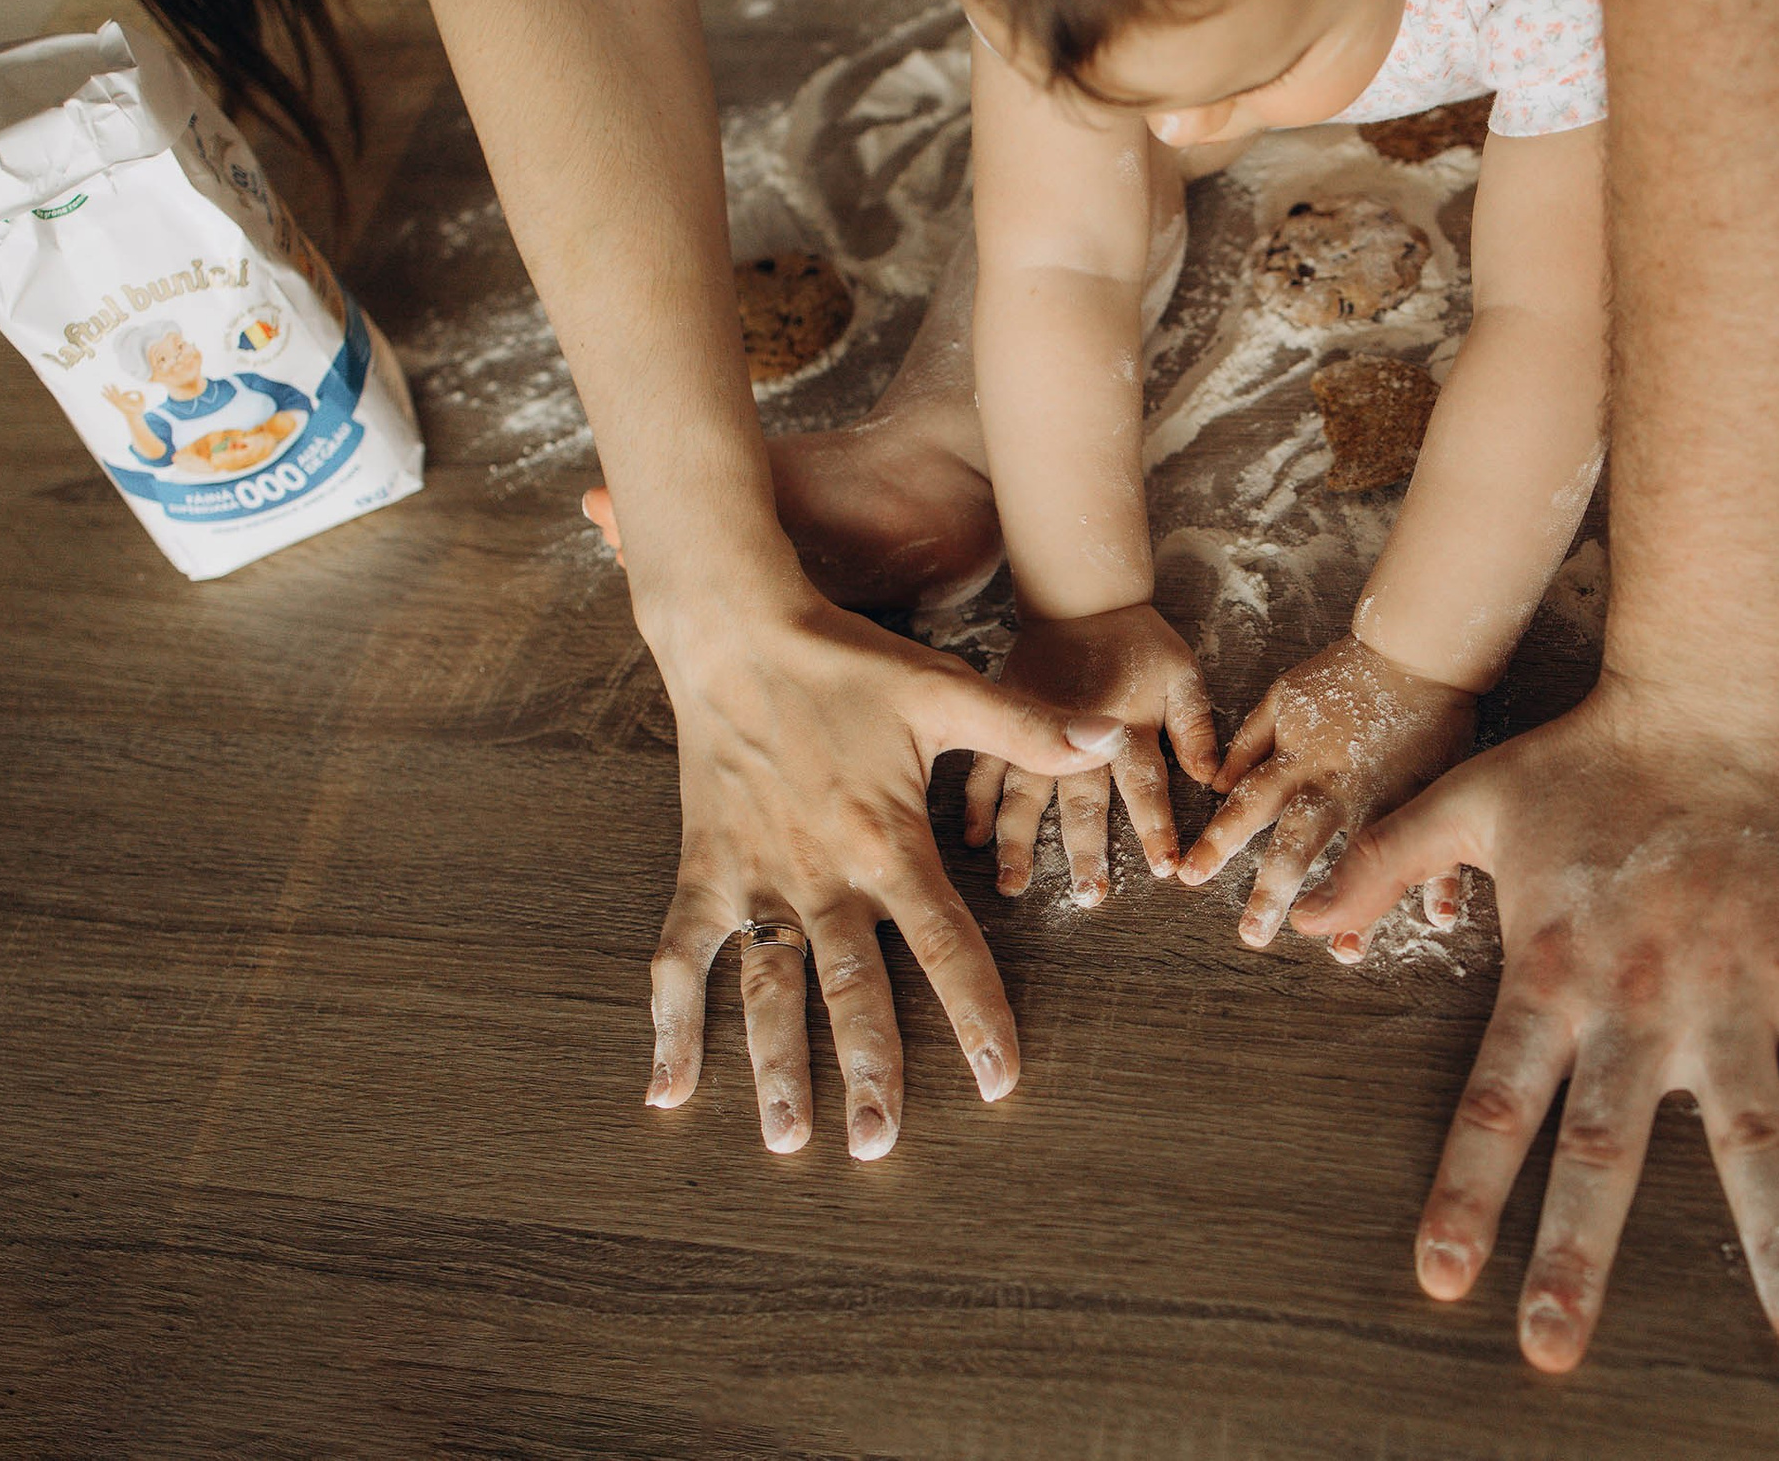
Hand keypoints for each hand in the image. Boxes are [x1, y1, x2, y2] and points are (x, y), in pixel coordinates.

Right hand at [102, 385, 145, 415]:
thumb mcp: (142, 400)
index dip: (129, 392)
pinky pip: (110, 399)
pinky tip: (102, 392)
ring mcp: (118, 402)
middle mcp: (121, 400)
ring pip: (112, 394)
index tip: (134, 393)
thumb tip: (135, 390)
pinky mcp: (116, 403)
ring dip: (107, 390)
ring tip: (103, 385)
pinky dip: (106, 396)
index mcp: (126, 400)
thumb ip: (140, 393)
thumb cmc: (139, 410)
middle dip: (112, 388)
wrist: (136, 416)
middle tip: (107, 384)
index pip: (125, 393)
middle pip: (116, 393)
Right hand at [642, 583, 1123, 1159]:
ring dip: (774, 1070)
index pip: (946, 944)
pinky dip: (669, 1024)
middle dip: (868, 1072)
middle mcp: (820, 874)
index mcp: (888, 842)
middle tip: (877, 1147)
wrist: (737, 631)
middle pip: (851, 991)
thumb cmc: (847, 663)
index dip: (974, 1014)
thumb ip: (1028, 729)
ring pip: (766, 992)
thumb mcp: (945, 691)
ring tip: (786, 1142)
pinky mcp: (702, 871)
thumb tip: (1111, 739)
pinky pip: (680, 960)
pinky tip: (667, 1091)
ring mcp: (754, 878)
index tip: (996, 1081)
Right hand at [964, 603, 1218, 903]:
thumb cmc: (1140, 642)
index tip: (1165, 868)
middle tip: (1085, 897)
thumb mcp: (1182, 675)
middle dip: (1084, 854)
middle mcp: (1077, 736)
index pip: (1145, 786)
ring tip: (1014, 885)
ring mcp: (1034, 729)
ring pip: (1025, 794)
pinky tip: (972, 838)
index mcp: (1125, 727)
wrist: (1082, 601)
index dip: (1156, 827)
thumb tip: (1210, 778)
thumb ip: (1196, 727)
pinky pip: (985, 764)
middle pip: (1081, 803)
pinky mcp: (1005, 719)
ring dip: (1020, 842)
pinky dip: (977, 801)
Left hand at [1177, 634, 1475, 950]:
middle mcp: (1334, 785)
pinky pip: (1433, 840)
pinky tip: (1437, 918)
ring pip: (1365, 855)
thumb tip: (1215, 783)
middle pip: (1298, 844)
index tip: (1190, 877)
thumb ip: (1248, 743)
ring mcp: (1383, 794)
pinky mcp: (1426, 796)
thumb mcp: (1283, 697)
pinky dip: (1439, 878)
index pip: (1247, 806)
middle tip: (1254, 936)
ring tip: (1345, 950)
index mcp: (1296, 762)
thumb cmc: (1344, 673)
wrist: (1414, 653)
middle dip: (1274, 891)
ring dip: (1356, 904)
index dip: (1218, 841)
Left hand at [1293, 687, 1778, 1369]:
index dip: (1467, 1193)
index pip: (1496, 1106)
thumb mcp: (1468, 804)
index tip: (1443, 1278)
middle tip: (1558, 1352)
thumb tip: (1306, 924)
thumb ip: (1383, 867)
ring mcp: (1729, 996)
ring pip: (1750, 1137)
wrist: (1712, 701)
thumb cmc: (1587, 758)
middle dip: (1578, 1257)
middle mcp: (1637, 1004)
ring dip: (1774, 1237)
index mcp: (1551, 974)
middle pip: (1603, 1152)